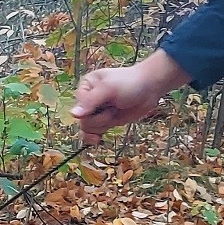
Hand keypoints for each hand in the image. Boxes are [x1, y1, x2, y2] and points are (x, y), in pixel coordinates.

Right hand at [71, 50, 190, 143]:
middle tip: (112, 109)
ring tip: (114, 113)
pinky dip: (94, 138)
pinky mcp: (105, 121)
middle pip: (82, 119)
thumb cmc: (129, 83)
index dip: (90, 111)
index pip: (78, 107)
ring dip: (102, 124)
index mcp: (85, 87)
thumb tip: (73, 115)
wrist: (150, 88)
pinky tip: (97, 140)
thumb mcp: (108, 89)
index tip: (104, 104)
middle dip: (98, 118)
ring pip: (88, 128)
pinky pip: (93, 133)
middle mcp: (88, 100)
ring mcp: (97, 111)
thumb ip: (90, 101)